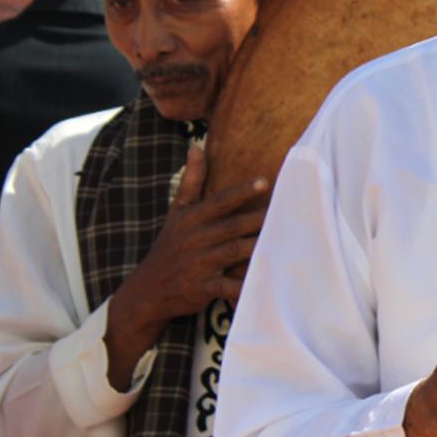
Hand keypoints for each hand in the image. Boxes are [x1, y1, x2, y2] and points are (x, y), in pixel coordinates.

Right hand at [104, 146, 267, 389]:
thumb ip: (191, 181)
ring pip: (235, 252)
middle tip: (290, 211)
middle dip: (260, 219)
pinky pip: (227, 287)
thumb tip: (196, 145)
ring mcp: (198, 264)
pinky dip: (244, 287)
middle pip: (233, 226)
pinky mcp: (201, 288)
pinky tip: (266, 283)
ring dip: (259, 247)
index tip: (265, 181)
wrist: (147, 291)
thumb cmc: (169, 247)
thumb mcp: (176, 213)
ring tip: (287, 241)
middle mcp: (195, 239)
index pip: (220, 202)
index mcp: (191, 219)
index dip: (242, 192)